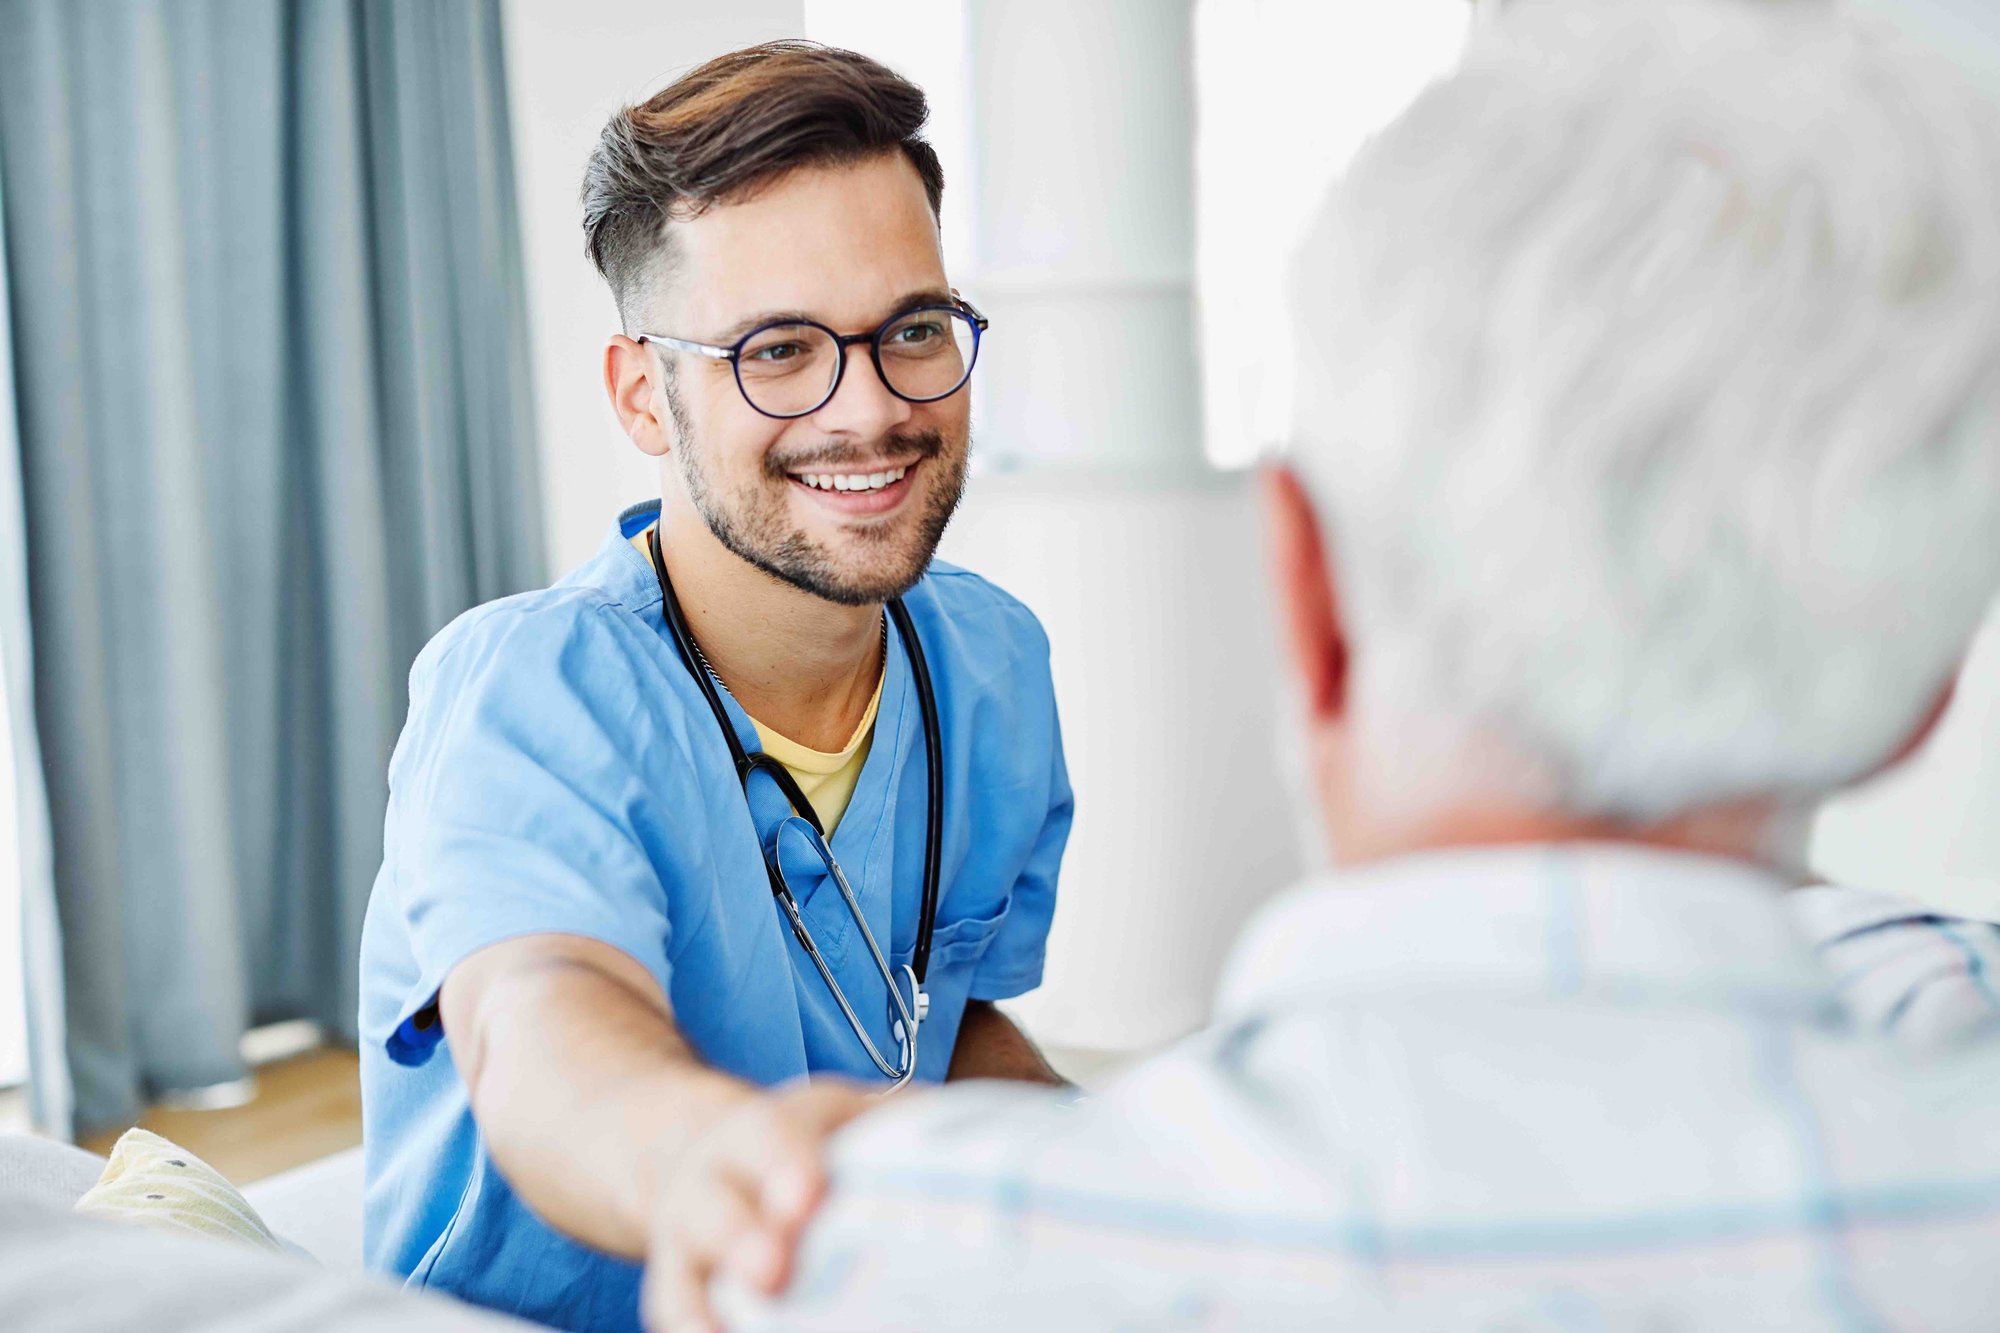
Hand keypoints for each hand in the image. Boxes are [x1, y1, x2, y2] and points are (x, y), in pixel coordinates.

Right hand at [641, 1080, 876, 1332]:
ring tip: (744, 1326)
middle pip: (721, 1207)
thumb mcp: (843, 1114)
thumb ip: (901, 1122)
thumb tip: (1000, 1138)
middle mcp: (715, 1182)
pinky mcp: (679, 1291)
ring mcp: (689, 1242)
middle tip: (773, 1269)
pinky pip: (680, 1314)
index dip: (790, 1164)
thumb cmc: (806, 1146)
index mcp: (765, 1130)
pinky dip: (698, 1330)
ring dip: (711, 1306)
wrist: (708, 1158)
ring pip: (688, 1272)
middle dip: (745, 1238)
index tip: (807, 1195)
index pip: (774, 1137)